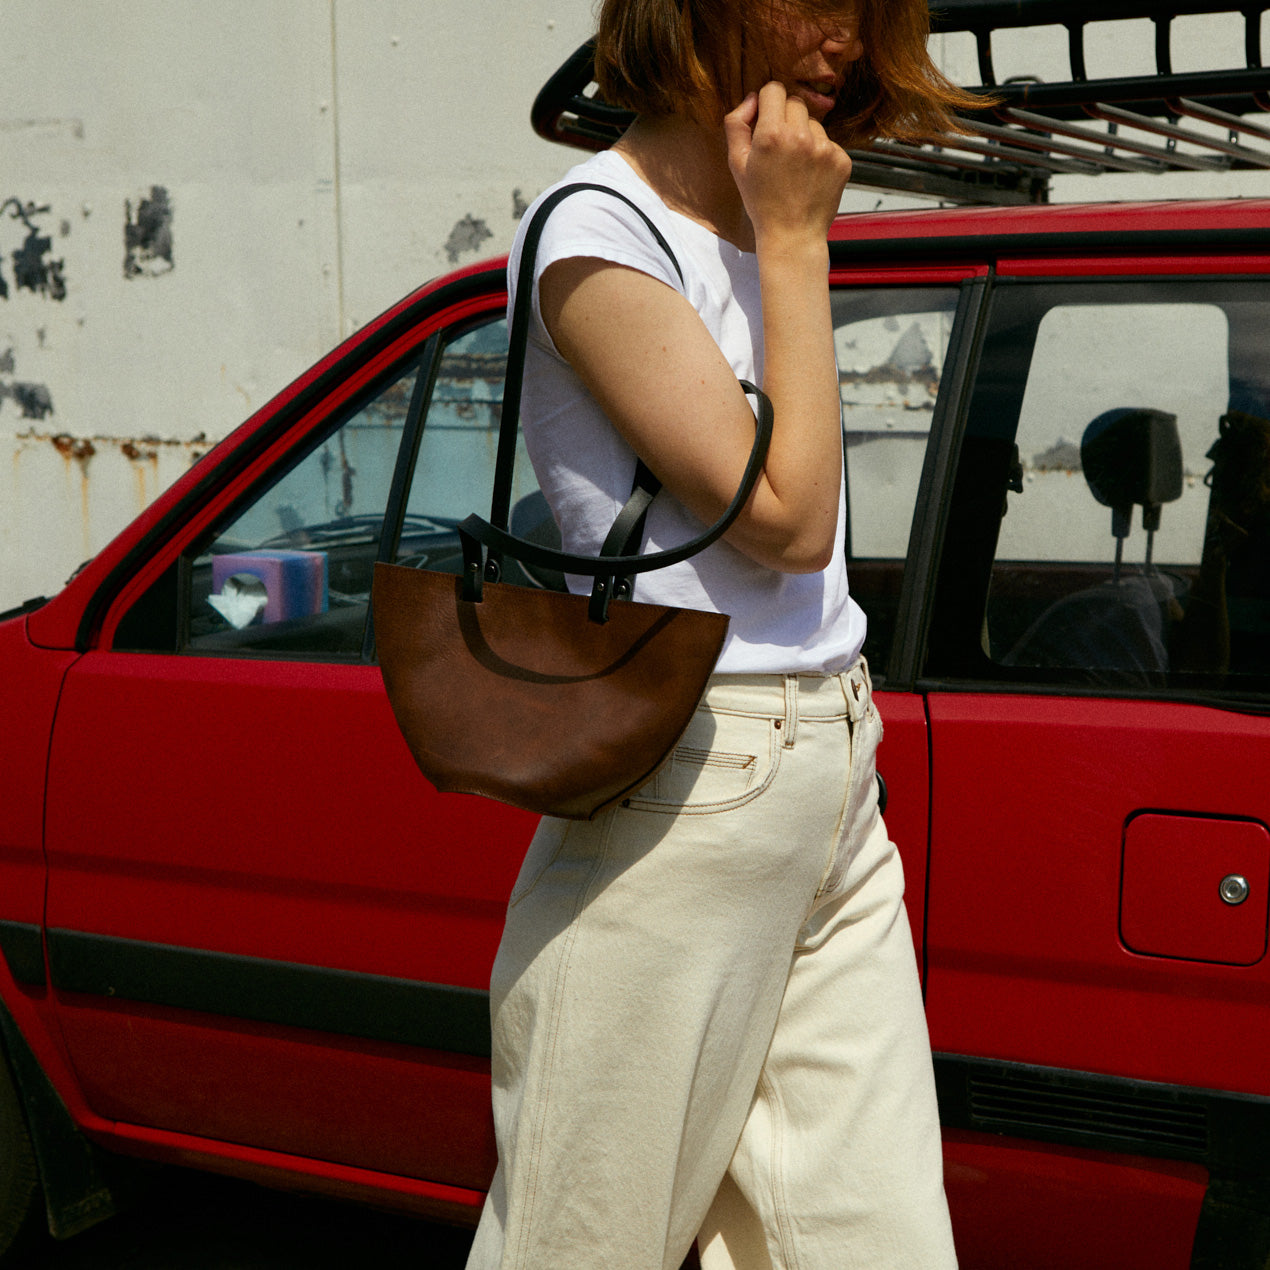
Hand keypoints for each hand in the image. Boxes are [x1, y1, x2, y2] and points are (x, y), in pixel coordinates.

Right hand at [723, 82, 852, 246]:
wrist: (792, 235)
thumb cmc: (761, 202)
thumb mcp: (737, 165)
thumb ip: (736, 124)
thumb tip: (752, 98)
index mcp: (771, 134)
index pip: (774, 89)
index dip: (767, 102)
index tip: (766, 119)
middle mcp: (800, 136)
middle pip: (795, 102)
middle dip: (785, 118)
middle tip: (779, 148)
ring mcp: (824, 148)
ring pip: (813, 123)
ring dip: (804, 136)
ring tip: (795, 167)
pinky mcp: (841, 160)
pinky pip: (828, 142)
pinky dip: (820, 154)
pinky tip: (810, 176)